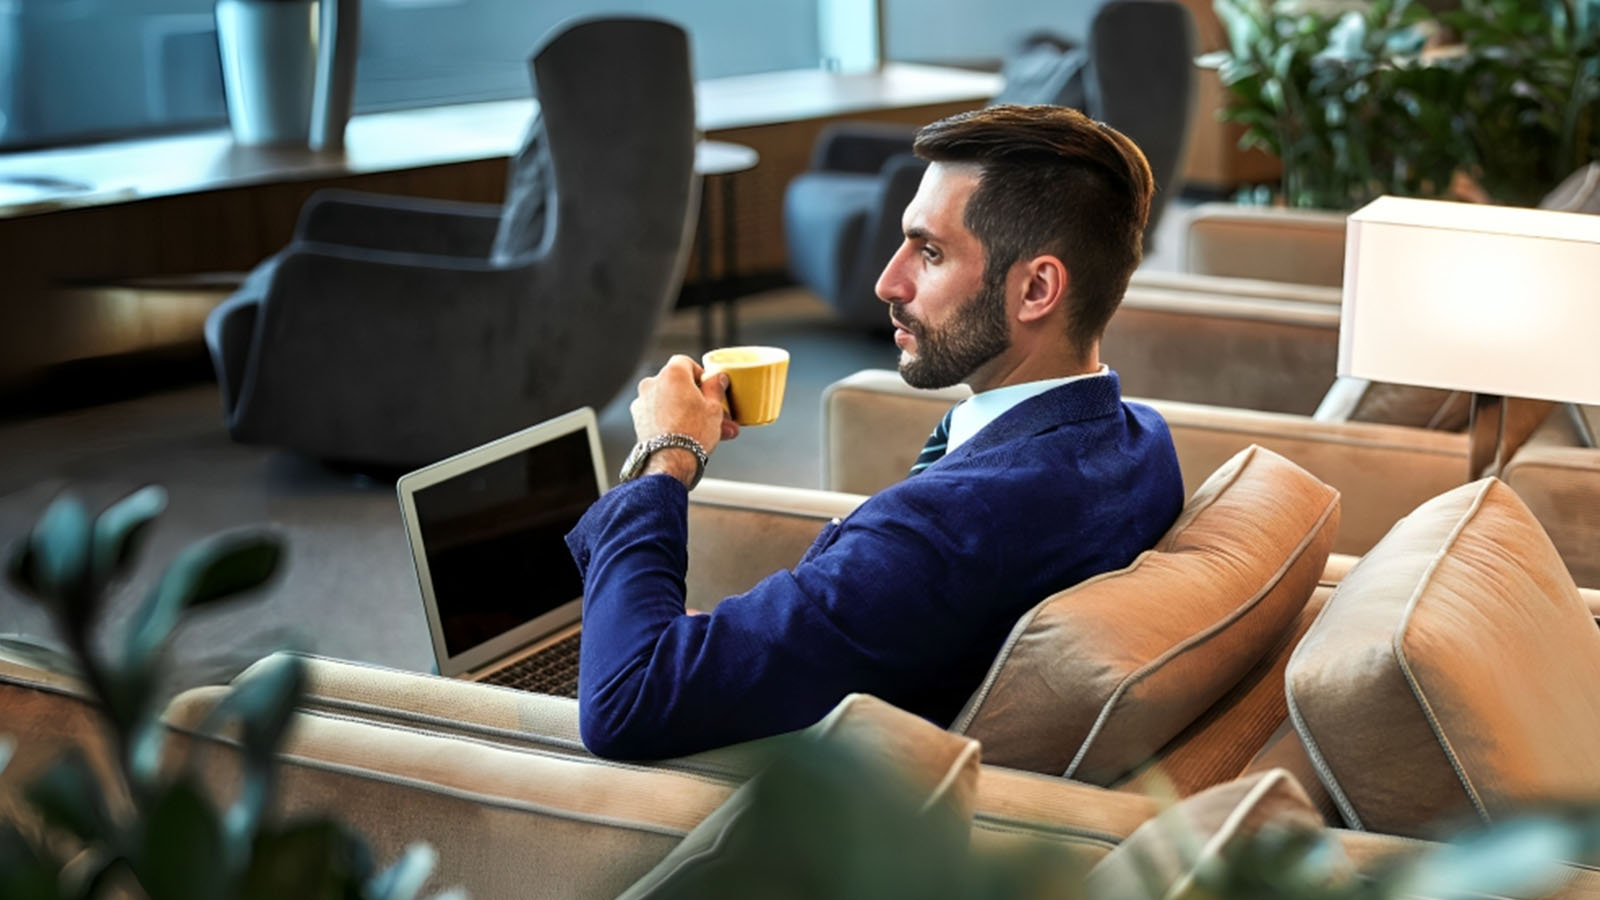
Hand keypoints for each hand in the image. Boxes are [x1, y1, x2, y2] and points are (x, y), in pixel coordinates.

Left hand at [631, 355, 739, 484]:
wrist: (670, 462)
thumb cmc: (692, 434)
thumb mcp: (715, 407)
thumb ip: (716, 387)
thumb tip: (718, 378)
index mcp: (672, 374)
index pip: (686, 363)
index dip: (700, 374)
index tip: (710, 387)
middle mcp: (653, 383)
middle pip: (679, 385)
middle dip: (699, 400)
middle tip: (716, 414)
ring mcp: (643, 402)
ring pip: (671, 402)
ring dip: (689, 412)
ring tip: (710, 430)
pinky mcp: (638, 420)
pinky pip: (660, 415)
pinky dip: (673, 421)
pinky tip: (690, 435)